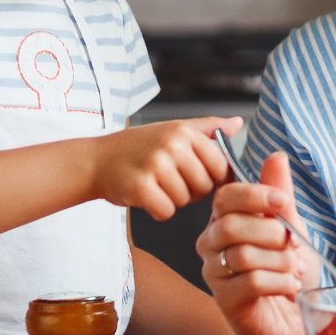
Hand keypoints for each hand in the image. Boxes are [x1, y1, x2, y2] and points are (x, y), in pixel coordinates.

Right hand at [93, 116, 239, 218]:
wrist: (96, 160)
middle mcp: (172, 145)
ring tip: (155, 185)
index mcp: (184, 131)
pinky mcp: (140, 187)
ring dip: (172, 200)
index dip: (210, 177)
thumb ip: (208, 128)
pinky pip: (166, 211)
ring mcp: (155, 165)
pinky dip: (157, 210)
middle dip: (191, 191)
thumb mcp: (174, 130)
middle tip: (168, 180)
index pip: (220, 166)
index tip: (193, 174)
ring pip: (185, 201)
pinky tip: (146, 197)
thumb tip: (239, 123)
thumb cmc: (139, 147)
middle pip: (205, 186)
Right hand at [196, 151, 317, 334]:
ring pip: (243, 254)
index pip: (225, 196)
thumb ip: (280, 195)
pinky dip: (280, 282)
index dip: (254, 195)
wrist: (294, 320)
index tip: (283, 201)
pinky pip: (251, 282)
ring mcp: (215, 273)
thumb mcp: (292, 228)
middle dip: (272, 232)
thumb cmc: (289, 272)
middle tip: (294, 246)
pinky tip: (291, 286)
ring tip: (295, 269)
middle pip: (231, 225)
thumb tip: (276, 156)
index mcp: (227, 220)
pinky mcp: (225, 301)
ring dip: (281, 261)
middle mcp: (213, 244)